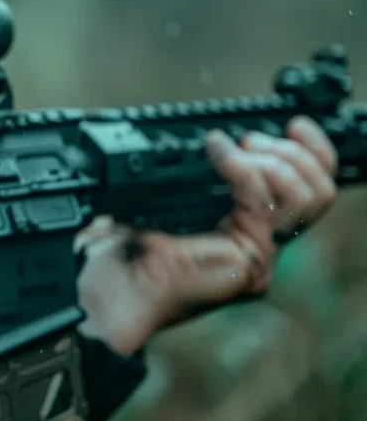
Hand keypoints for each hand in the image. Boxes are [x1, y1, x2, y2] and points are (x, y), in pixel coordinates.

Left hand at [75, 116, 337, 355]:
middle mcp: (257, 246)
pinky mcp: (247, 261)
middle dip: (292, 152)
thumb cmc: (116, 257)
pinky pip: (264, 203)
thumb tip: (201, 143)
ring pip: (306, 198)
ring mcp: (256, 257)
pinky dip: (244, 169)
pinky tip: (220, 156)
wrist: (103, 295)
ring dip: (275, 160)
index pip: (306, 193)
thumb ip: (184, 180)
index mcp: (241, 231)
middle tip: (251, 140)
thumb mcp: (151, 203)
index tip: (291, 125)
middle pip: (318, 193)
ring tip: (239, 149)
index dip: (310, 152)